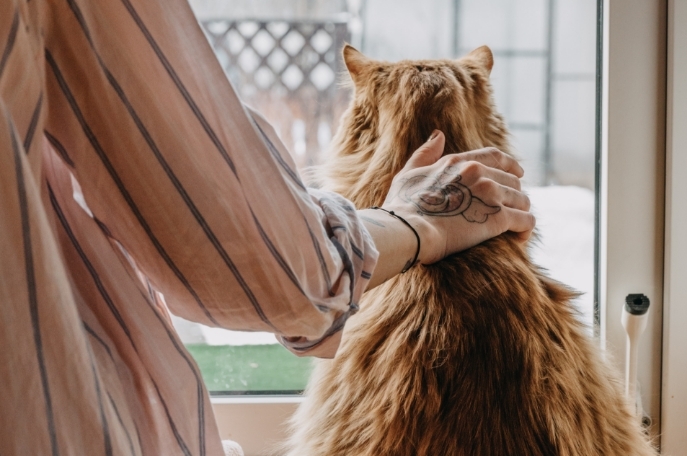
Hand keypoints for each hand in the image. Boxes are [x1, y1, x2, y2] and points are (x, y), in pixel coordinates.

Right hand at [382, 130, 534, 264]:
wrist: (407, 229)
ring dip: (520, 213)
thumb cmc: (402, 206)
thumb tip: (438, 135)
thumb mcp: (408, 173)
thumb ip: (425, 154)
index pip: (495, 156)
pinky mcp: (498, 218)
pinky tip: (519, 239)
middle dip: (514, 197)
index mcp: (458, 161)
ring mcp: (490, 194)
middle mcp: (478, 173)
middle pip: (513, 181)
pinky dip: (526, 230)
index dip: (511, 165)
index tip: (518, 174)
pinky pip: (526, 220)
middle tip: (509, 212)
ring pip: (523, 200)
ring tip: (515, 229)